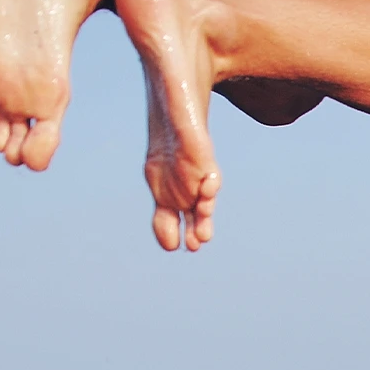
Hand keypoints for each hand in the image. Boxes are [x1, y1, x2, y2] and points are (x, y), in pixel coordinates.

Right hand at [144, 124, 220, 251]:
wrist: (177, 123)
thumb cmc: (167, 152)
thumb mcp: (157, 179)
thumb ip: (160, 200)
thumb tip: (166, 236)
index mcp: (171, 201)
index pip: (172, 223)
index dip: (172, 235)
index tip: (173, 246)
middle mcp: (189, 195)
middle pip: (194, 218)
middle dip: (194, 231)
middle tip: (194, 246)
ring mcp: (199, 182)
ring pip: (205, 202)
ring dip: (205, 214)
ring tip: (204, 233)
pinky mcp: (208, 166)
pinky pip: (212, 177)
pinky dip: (211, 186)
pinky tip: (207, 190)